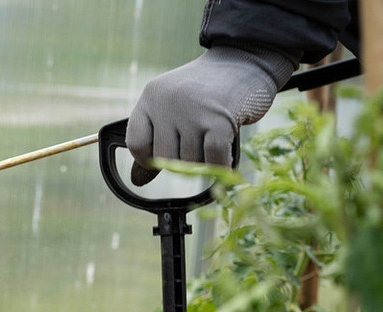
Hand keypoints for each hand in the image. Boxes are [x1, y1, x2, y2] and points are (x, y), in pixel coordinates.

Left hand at [126, 46, 295, 184]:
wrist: (246, 59)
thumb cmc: (208, 91)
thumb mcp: (173, 107)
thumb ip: (155, 140)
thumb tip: (137, 180)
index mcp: (151, 96)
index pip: (136, 144)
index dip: (149, 160)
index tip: (166, 158)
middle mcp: (168, 101)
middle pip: (163, 159)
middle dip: (182, 162)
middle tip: (199, 144)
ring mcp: (194, 110)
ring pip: (189, 162)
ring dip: (204, 161)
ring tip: (214, 139)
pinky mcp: (220, 120)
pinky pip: (212, 161)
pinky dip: (219, 168)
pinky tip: (225, 162)